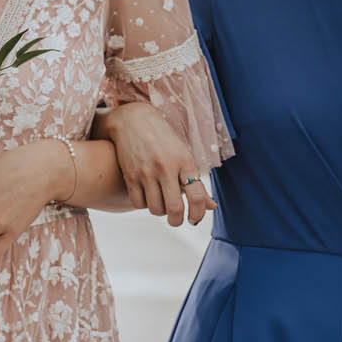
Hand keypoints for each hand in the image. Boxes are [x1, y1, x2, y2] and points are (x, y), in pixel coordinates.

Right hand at [92, 101, 214, 226]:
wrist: (133, 120)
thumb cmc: (164, 140)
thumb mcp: (184, 155)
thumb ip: (196, 182)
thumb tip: (211, 206)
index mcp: (184, 161)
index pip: (197, 197)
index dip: (198, 214)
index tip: (194, 219)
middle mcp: (166, 167)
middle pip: (174, 209)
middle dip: (177, 221)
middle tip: (177, 220)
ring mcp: (146, 172)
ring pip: (155, 209)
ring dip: (160, 211)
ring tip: (161, 201)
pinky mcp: (130, 175)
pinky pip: (138, 204)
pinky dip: (144, 205)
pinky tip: (148, 195)